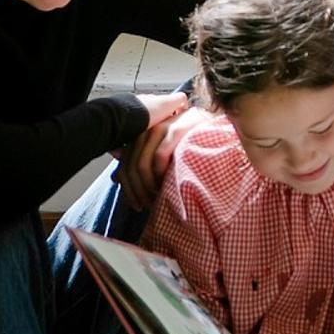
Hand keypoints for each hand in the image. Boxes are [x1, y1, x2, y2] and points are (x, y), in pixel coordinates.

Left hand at [113, 95, 205, 209]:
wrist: (218, 128)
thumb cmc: (192, 145)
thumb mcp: (164, 153)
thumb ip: (141, 162)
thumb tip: (115, 178)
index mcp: (141, 135)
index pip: (125, 164)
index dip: (128, 188)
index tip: (137, 205)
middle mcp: (147, 129)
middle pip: (131, 166)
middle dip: (137, 191)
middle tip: (148, 205)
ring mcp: (161, 128)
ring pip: (142, 164)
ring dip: (148, 186)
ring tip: (158, 198)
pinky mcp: (176, 130)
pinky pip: (159, 156)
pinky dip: (160, 174)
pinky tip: (167, 184)